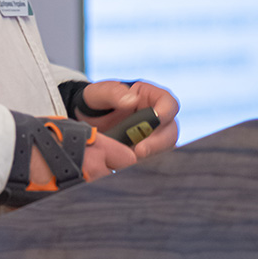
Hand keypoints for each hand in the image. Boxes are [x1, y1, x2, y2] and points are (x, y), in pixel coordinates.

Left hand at [28, 79, 178, 188]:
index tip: (157, 120)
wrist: (86, 120)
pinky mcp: (146, 151)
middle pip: (170, 130)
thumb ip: (113, 93)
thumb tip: (132, 101)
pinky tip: (129, 165)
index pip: (169, 103)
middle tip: (139, 151)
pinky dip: (144, 163)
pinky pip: (153, 159)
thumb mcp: (99, 93)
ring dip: (151, 155)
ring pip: (164, 148)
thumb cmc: (94, 101)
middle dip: (158, 142)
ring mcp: (153, 135)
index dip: (166, 112)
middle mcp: (156, 116)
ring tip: (130, 159)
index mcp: (149, 96)